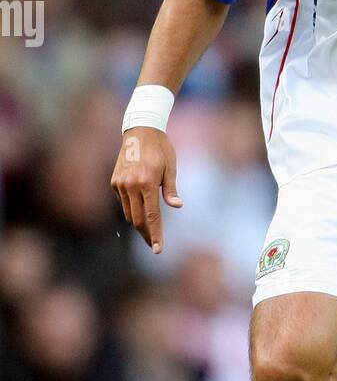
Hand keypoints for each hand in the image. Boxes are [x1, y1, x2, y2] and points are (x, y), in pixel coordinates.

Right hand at [111, 128, 181, 252]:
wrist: (139, 130)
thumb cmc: (161, 148)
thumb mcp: (171, 167)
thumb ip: (171, 189)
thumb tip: (177, 206)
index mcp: (148, 183)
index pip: (152, 216)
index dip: (155, 235)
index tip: (157, 250)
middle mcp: (131, 185)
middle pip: (138, 220)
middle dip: (146, 234)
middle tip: (154, 245)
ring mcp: (120, 184)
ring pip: (129, 213)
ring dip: (139, 222)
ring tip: (149, 228)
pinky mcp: (114, 182)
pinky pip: (124, 202)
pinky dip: (132, 207)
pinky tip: (140, 203)